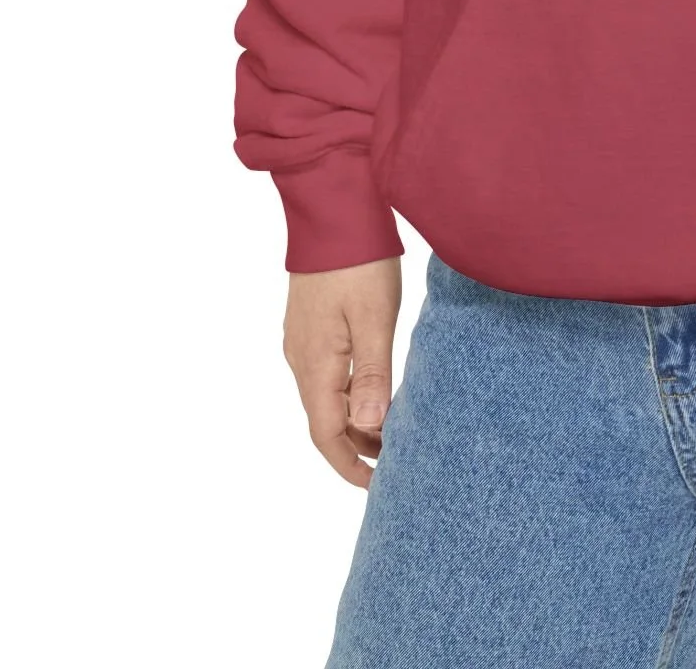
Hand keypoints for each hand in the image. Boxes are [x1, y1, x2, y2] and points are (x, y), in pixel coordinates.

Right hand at [283, 257, 402, 488]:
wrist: (332, 208)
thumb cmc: (358, 260)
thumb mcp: (374, 318)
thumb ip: (372, 375)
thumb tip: (368, 430)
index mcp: (314, 364)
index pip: (325, 434)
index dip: (349, 464)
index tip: (376, 486)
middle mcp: (300, 357)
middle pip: (324, 419)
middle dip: (356, 446)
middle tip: (395, 460)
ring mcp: (302, 339)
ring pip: (326, 395)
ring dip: (354, 418)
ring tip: (392, 428)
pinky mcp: (310, 323)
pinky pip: (326, 372)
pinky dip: (349, 391)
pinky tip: (374, 386)